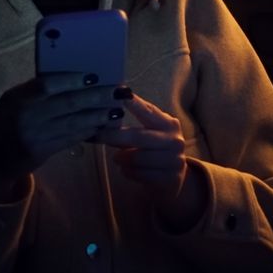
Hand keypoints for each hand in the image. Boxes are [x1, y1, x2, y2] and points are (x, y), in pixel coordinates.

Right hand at [0, 72, 126, 201]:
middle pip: (67, 103)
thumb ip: (37, 91)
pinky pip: (70, 139)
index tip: (95, 76)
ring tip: (116, 111)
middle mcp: (25, 115)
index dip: (74, 79)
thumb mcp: (14, 101)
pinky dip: (88, 132)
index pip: (48, 83)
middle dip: (97, 97)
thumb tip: (76, 79)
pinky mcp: (41, 151)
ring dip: (98, 116)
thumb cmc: (7, 121)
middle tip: (118, 92)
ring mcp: (33, 135)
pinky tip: (102, 126)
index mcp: (17, 96)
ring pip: (73, 123)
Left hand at [94, 93, 206, 230]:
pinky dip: (128, 172)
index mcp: (168, 124)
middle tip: (98, 136)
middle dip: (114, 136)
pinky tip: (126, 169)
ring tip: (117, 158)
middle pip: (138, 137)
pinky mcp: (170, 178)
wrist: (172, 179)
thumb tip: (103, 117)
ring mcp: (174, 160)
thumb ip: (130, 126)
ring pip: (137, 158)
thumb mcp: (148, 134)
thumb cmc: (152, 151)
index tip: (119, 93)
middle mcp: (174, 140)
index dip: (134, 103)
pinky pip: (139, 174)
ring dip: (121, 158)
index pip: (149, 110)